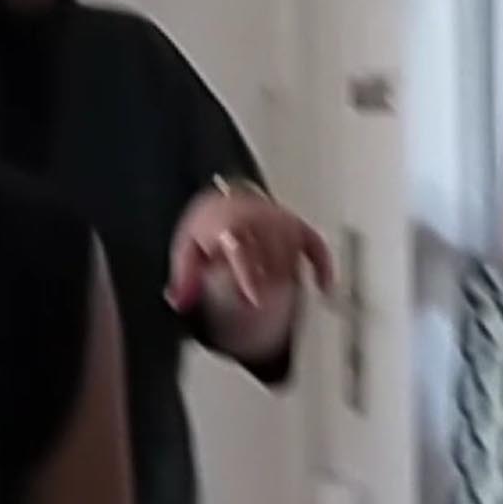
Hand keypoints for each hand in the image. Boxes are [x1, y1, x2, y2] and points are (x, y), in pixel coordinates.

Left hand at [165, 177, 333, 312]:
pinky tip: (324, 286)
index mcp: (229, 224)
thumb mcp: (188, 250)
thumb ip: (184, 277)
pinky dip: (324, 267)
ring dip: (287, 279)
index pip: (242, 251)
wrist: (226, 201)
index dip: (250, 278)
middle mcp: (259, 219)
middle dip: (266, 283)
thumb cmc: (210, 228)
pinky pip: (317, 247)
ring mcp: (282, 221)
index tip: (256, 301)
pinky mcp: (298, 225)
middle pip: (271, 260)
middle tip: (257, 296)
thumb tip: (179, 302)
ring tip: (272, 287)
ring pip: (294, 257)